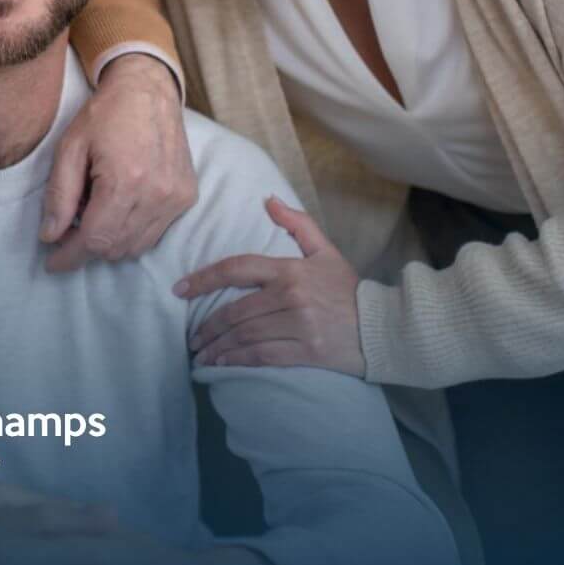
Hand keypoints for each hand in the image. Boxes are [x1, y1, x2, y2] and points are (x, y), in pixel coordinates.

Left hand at [41, 54, 195, 272]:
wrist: (148, 90)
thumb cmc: (104, 115)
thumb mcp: (69, 148)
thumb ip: (59, 195)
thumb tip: (50, 237)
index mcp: (125, 180)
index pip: (95, 240)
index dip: (70, 257)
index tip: (52, 263)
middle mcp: (157, 194)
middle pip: (115, 248)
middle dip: (86, 249)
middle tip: (66, 232)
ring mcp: (176, 197)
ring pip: (136, 247)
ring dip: (109, 242)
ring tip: (91, 216)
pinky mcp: (186, 196)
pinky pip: (154, 233)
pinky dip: (131, 232)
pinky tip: (117, 209)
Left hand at [179, 198, 365, 375]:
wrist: (383, 328)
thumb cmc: (349, 290)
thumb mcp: (326, 251)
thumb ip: (297, 224)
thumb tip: (268, 199)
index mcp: (289, 270)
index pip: (236, 268)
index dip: (203, 279)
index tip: (179, 289)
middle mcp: (290, 295)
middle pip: (235, 310)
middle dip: (207, 325)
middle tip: (191, 337)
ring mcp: (298, 324)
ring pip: (245, 335)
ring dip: (217, 346)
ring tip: (201, 353)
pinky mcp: (306, 351)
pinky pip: (262, 356)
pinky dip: (237, 361)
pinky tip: (221, 364)